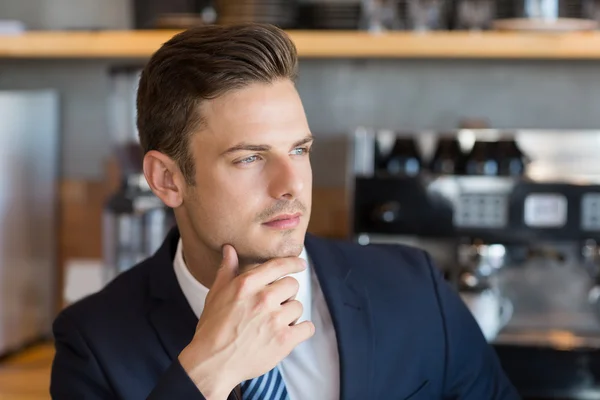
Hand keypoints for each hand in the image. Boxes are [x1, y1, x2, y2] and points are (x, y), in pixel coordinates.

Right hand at [178, 244, 314, 399]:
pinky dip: (301, 331)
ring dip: (290, 314)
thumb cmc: (212, 328)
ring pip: (298, 307)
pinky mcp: (284, 340)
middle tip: (273, 306)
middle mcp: (263, 298)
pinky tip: (289, 334)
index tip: (300, 264)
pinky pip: (307, 327)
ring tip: (274, 323)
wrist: (212, 363)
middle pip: (292, 285)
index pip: (279, 265)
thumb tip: (230, 249)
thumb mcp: (216, 294)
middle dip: (285, 294)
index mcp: (247, 284)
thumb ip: (227, 270)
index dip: (293, 263)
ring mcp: (275, 319)